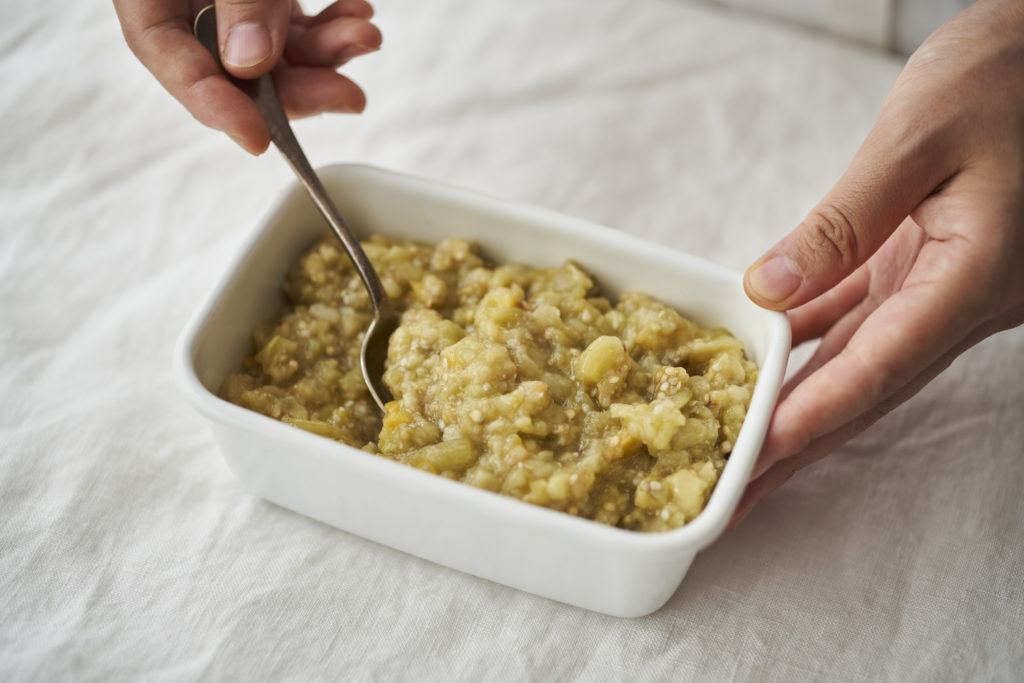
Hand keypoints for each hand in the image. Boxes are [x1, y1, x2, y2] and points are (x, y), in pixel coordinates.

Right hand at [113, 0, 381, 153]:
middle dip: (300, 89)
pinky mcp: (264, 1)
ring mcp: (226, 7)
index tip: (258, 139)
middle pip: (236, 72)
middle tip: (349, 97)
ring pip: (277, 54)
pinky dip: (331, 28)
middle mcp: (187, 8)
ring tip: (365, 37)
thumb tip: (250, 61)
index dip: (215, 106)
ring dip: (328, 56)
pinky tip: (357, 17)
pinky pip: (296, 26)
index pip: (168, 60)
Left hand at [732, 0, 1023, 525]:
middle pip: (863, 390)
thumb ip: (842, 222)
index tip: (759, 455)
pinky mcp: (921, 266)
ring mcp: (942, 289)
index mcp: (973, 275)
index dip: (816, 415)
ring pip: (857, 365)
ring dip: (798, 410)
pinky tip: (765, 367)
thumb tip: (769, 293)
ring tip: (740, 456)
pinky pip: (856, 319)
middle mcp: (960, 300)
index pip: (881, 364)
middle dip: (796, 448)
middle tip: (736, 499)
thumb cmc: (1006, 79)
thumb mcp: (916, 139)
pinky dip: (808, 346)